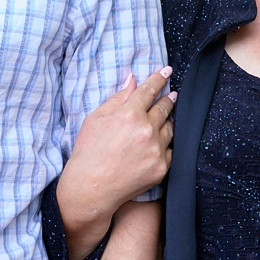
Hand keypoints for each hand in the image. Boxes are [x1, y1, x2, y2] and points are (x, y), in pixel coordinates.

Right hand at [58, 68, 174, 259]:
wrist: (91, 188)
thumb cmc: (88, 151)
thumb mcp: (96, 119)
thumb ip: (117, 98)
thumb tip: (132, 80)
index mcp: (129, 114)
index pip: (149, 90)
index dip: (159, 78)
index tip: (166, 71)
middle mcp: (147, 130)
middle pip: (164, 107)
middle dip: (168, 98)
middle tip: (171, 94)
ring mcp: (156, 150)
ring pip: (170, 129)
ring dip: (168, 121)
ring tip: (164, 118)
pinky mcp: (161, 168)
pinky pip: (170, 150)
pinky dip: (165, 144)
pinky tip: (160, 143)